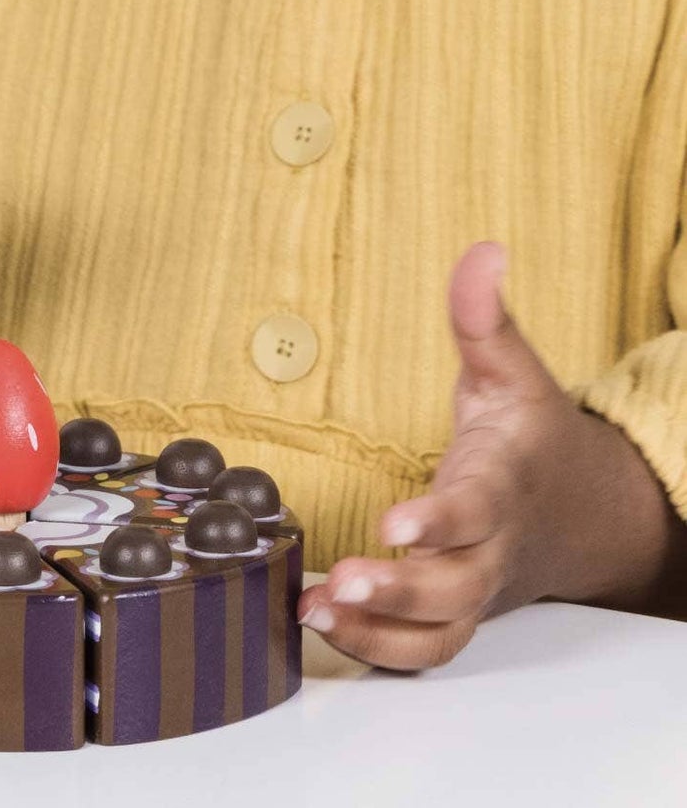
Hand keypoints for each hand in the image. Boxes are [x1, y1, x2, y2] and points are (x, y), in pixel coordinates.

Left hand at [296, 240, 596, 669]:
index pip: (478, 510)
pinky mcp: (457, 611)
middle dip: (402, 588)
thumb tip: (481, 250)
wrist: (580, 511)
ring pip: (441, 629)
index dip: (441, 521)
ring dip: (381, 630)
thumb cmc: (530, 437)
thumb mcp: (512, 370)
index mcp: (503, 485)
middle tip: (343, 580)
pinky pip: (427, 649)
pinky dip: (379, 649)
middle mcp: (492, 547)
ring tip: (318, 610)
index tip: (396, 525)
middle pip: (457, 587)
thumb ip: (483, 317)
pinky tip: (321, 623)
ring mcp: (477, 588)